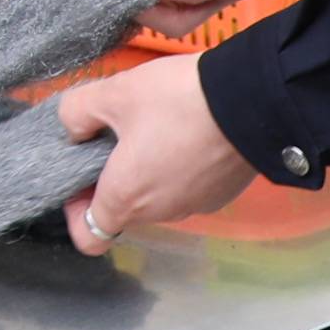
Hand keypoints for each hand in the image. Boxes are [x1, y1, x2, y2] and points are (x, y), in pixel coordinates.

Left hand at [55, 55, 255, 249]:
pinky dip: (178, 166)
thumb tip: (74, 129)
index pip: (88, 236)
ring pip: (156, 196)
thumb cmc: (178, 100)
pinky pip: (186, 186)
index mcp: (127, 199)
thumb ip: (77, 112)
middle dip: (111, 176)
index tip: (78, 174)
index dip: (75, 209)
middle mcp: (161, 213)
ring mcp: (195, 206)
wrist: (254, 98)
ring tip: (154, 123)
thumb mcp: (114, 92)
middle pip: (122, 210)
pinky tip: (185, 128)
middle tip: (115, 132)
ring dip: (146, 169)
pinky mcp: (222, 193)